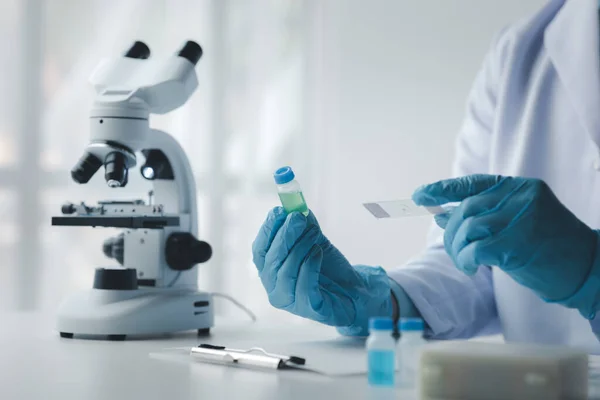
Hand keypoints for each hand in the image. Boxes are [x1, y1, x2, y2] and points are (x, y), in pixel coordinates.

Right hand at [252, 207, 392, 332]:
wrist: (352, 289)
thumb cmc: (327, 266)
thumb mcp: (313, 239)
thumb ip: (303, 224)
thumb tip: (295, 205)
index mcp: (270, 269)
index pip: (259, 249)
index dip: (267, 229)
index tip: (279, 211)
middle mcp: (274, 286)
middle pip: (270, 260)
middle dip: (284, 235)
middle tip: (298, 217)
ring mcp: (289, 300)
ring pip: (285, 271)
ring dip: (299, 248)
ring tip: (314, 234)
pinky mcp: (308, 308)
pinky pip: (303, 285)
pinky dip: (309, 265)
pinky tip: (318, 252)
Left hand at [412, 174, 599, 314]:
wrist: (587, 269)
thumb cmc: (548, 248)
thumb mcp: (515, 223)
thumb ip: (484, 215)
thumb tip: (443, 214)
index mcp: (520, 187)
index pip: (473, 183)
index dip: (443, 189)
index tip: (420, 196)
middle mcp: (521, 197)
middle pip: (467, 208)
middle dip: (451, 231)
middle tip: (453, 249)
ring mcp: (521, 218)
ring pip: (468, 228)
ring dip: (457, 248)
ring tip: (464, 261)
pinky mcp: (517, 243)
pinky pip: (474, 249)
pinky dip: (465, 259)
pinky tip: (470, 267)